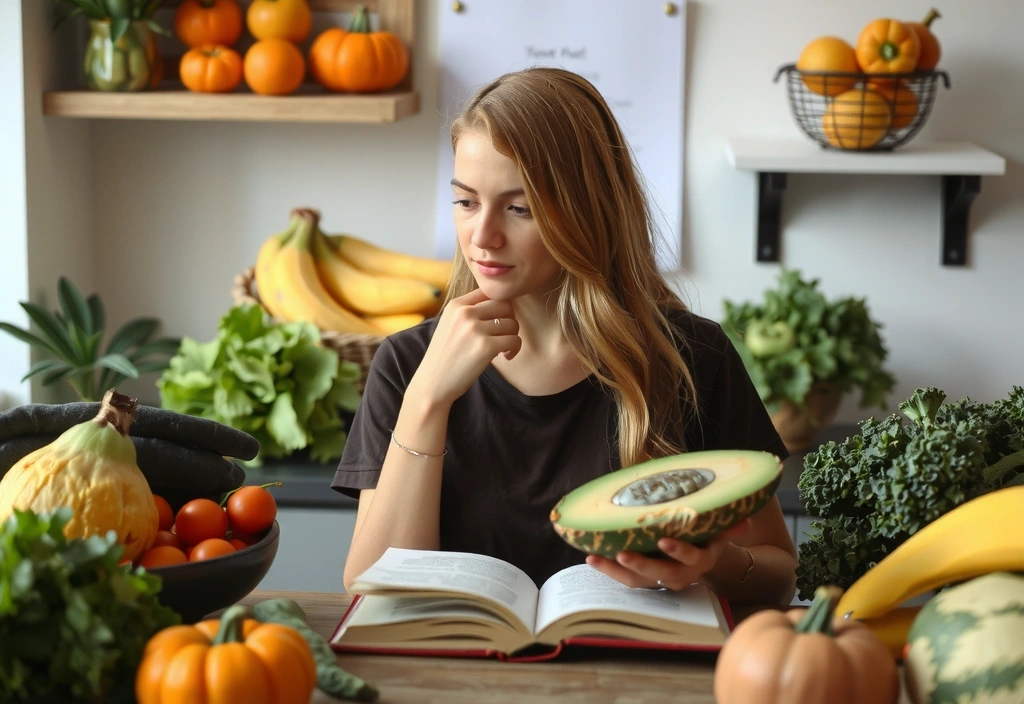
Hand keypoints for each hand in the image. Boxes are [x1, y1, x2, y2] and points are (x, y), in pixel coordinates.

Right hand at [409, 288, 521, 406]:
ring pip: (512, 324)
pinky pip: (514, 340)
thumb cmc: (445, 356)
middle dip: (509, 321)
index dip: (499, 307)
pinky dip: (514, 349)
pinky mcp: (485, 347)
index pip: (489, 293)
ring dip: (512, 337)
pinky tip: (506, 356)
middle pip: (505, 305)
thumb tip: (502, 303)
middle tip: (503, 336)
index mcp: (456, 305)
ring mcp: (475, 329)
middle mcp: (465, 313)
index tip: (497, 322)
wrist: (433, 383)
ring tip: (503, 348)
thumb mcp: (449, 324)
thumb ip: (469, 311)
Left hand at [585, 520, 751, 590]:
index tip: (665, 541)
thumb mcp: (719, 530)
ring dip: (615, 571)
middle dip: (641, 565)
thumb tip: (746, 519)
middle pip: (660, 574)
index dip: (678, 551)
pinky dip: (608, 570)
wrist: (704, 556)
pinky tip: (591, 557)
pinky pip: (626, 579)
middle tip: (622, 554)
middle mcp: (681, 574)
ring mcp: (661, 579)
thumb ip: (729, 526)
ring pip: (638, 581)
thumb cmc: (707, 535)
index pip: (691, 558)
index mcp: (701, 559)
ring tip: (595, 558)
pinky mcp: (645, 580)